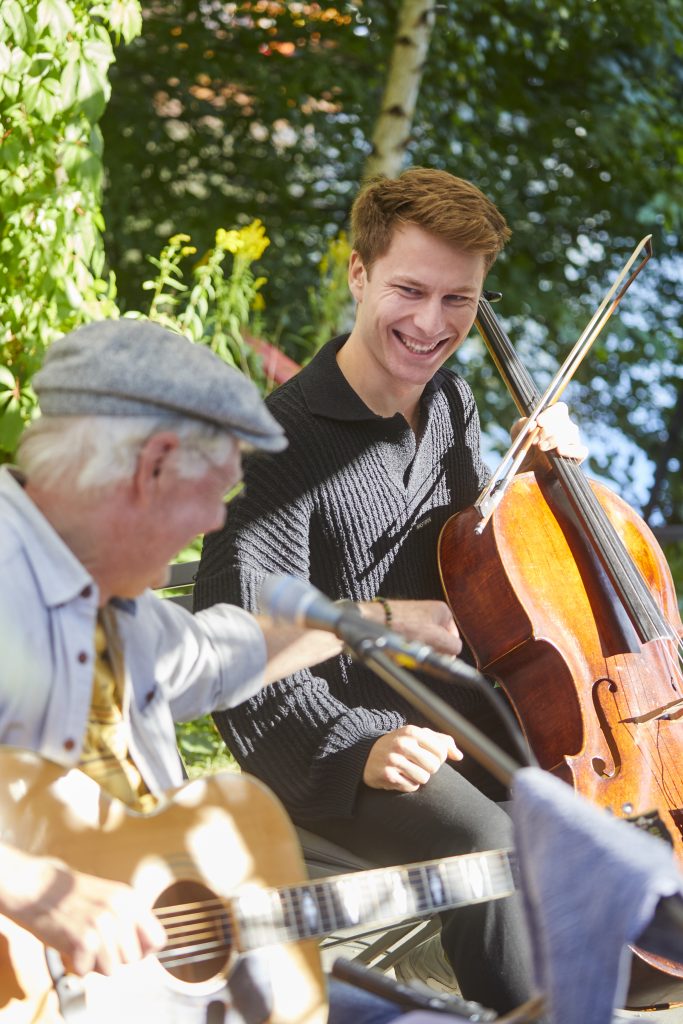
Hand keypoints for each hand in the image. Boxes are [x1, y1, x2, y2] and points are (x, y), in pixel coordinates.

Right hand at [0, 845, 165, 975]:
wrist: (38, 888)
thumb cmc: (72, 897)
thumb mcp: (110, 898)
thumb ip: (130, 920)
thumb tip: (147, 949)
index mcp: (131, 900)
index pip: (158, 940)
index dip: (144, 950)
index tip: (128, 949)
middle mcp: (120, 911)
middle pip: (133, 960)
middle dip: (115, 957)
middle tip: (97, 943)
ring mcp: (102, 924)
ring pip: (112, 970)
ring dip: (95, 963)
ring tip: (83, 943)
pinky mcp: (83, 939)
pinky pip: (87, 971)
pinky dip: (76, 965)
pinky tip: (70, 946)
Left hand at [361, 598, 461, 655]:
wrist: (372, 622)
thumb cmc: (402, 626)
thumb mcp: (436, 638)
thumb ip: (453, 646)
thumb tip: (454, 652)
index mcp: (442, 611)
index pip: (453, 639)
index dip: (446, 651)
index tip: (436, 656)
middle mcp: (429, 613)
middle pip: (436, 643)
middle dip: (427, 652)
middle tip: (417, 653)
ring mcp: (414, 619)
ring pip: (421, 646)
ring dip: (414, 653)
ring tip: (403, 651)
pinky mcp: (400, 625)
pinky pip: (408, 644)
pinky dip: (403, 650)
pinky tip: (395, 651)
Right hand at [363, 725, 462, 791]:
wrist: (366, 754)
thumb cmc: (400, 745)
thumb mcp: (418, 736)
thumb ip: (442, 742)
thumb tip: (459, 756)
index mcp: (412, 731)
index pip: (441, 751)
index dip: (439, 758)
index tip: (428, 756)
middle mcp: (402, 743)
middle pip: (434, 766)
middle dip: (428, 769)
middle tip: (417, 764)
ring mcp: (393, 759)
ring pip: (423, 778)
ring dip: (418, 778)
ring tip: (408, 771)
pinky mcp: (387, 775)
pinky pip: (411, 787)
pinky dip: (408, 785)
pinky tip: (399, 777)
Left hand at [512, 401, 587, 465]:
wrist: (527, 469)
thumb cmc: (524, 447)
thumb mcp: (517, 433)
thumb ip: (522, 424)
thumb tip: (532, 424)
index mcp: (554, 418)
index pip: (560, 409)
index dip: (550, 414)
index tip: (538, 422)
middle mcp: (566, 427)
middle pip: (564, 422)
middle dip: (547, 431)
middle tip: (535, 440)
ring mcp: (573, 441)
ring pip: (571, 434)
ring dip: (554, 440)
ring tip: (541, 447)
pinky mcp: (578, 456)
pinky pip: (581, 451)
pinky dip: (570, 450)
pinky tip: (559, 450)